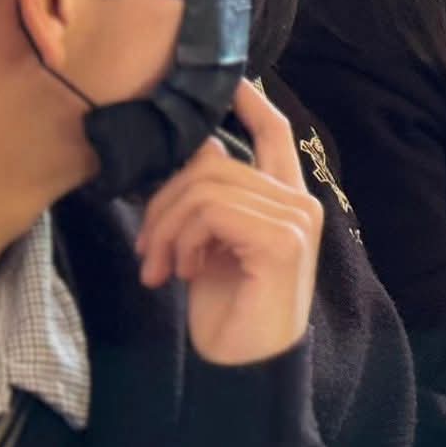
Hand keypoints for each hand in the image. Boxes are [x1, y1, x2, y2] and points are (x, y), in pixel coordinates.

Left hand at [136, 80, 323, 366]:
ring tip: (161, 268)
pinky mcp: (282, 240)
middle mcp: (299, 202)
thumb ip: (212, 201)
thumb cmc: (228, 310)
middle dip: (164, 202)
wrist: (244, 367)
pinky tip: (180, 273)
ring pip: (206, 186)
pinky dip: (182, 240)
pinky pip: (212, 212)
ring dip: (166, 227)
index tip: (234, 80)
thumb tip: (197, 152)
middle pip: (214, 161)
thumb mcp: (211, 246)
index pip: (276, 135)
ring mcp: (296, 219)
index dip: (253, 103)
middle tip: (147, 252)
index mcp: (285, 200)